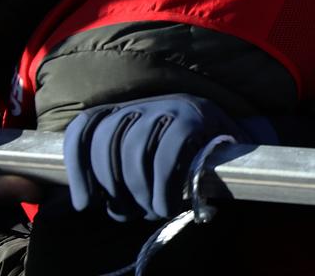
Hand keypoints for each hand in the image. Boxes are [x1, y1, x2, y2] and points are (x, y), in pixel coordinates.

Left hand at [65, 94, 246, 221]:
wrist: (246, 152)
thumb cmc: (187, 166)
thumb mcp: (146, 167)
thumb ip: (111, 180)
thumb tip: (68, 207)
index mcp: (129, 110)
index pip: (86, 127)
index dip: (77, 165)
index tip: (83, 203)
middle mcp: (147, 102)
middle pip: (107, 142)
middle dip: (112, 186)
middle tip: (128, 212)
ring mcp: (171, 106)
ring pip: (133, 149)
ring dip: (138, 191)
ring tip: (152, 210)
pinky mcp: (194, 118)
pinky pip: (164, 155)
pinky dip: (161, 187)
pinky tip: (166, 205)